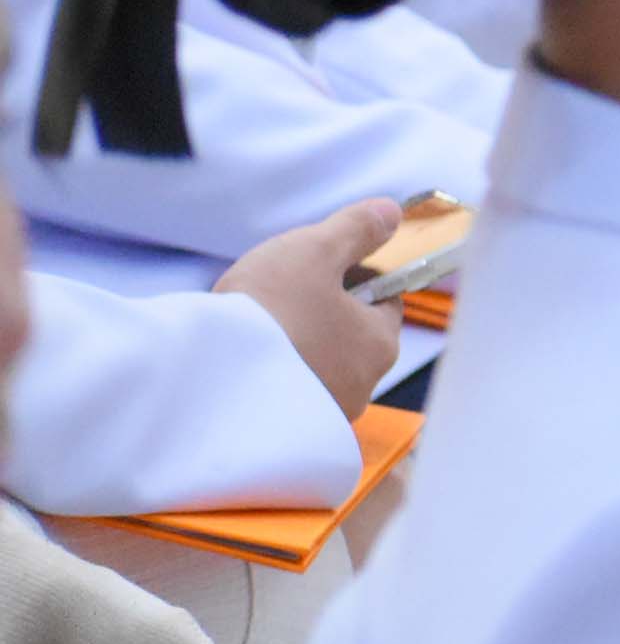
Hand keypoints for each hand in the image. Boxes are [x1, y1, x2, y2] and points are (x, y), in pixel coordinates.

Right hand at [213, 200, 405, 415]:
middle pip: (352, 335)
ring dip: (298, 344)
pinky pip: (288, 393)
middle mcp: (362, 385)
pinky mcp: (285, 431)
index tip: (325, 264)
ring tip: (257, 326)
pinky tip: (245, 358)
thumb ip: (355, 230)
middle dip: (326, 311)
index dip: (358, 275)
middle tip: (284, 292)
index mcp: (380, 342)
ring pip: (320, 365)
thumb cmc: (268, 310)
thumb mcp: (314, 251)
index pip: (386, 301)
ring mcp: (323, 413)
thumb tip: (391, 212)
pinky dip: (273, 373)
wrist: (205, 379)